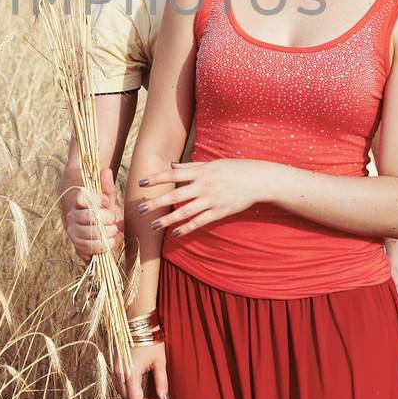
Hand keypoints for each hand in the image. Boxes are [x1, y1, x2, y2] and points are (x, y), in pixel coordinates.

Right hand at [62, 165, 124, 262]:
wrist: (102, 235)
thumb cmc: (105, 215)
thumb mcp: (109, 201)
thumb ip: (107, 187)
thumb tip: (106, 170)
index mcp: (79, 202)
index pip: (83, 198)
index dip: (98, 200)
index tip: (108, 202)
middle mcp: (72, 216)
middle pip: (90, 216)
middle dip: (107, 218)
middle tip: (114, 219)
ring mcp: (73, 232)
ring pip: (92, 232)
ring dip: (108, 232)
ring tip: (114, 231)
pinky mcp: (77, 246)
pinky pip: (91, 247)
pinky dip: (104, 245)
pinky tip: (110, 241)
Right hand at [114, 340, 167, 398]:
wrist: (138, 321)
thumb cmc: (151, 339)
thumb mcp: (160, 362)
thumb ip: (161, 382)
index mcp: (131, 373)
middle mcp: (119, 372)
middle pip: (127, 398)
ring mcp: (115, 367)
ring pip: (122, 392)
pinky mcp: (116, 363)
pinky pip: (119, 384)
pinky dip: (129, 391)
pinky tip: (139, 390)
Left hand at [139, 158, 263, 238]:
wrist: (257, 180)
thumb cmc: (234, 169)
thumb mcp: (212, 164)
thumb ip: (190, 166)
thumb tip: (171, 165)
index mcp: (201, 171)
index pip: (173, 174)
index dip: (157, 178)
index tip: (141, 183)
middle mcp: (204, 185)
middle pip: (175, 194)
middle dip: (156, 202)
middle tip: (140, 209)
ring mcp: (212, 200)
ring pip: (185, 212)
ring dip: (168, 219)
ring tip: (154, 226)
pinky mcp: (219, 212)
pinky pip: (200, 222)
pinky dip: (186, 229)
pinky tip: (175, 234)